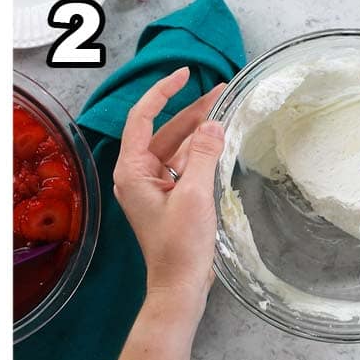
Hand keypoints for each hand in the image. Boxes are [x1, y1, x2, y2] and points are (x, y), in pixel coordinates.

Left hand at [113, 67, 225, 310]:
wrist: (179, 286)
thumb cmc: (180, 248)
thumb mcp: (195, 196)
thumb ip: (204, 155)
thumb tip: (214, 124)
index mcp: (132, 172)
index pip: (142, 119)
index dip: (163, 92)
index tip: (184, 74)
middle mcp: (137, 176)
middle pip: (164, 131)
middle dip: (191, 110)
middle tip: (222, 90)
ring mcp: (152, 188)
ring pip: (176, 147)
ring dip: (199, 130)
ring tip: (226, 107)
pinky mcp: (168, 198)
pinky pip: (183, 165)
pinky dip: (200, 152)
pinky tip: (219, 139)